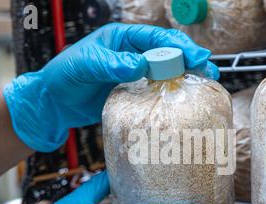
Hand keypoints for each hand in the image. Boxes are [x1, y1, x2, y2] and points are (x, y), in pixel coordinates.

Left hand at [4, 23, 218, 151]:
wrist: (55, 102)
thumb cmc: (64, 76)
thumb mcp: (85, 65)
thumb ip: (111, 64)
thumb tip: (139, 65)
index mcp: (122, 39)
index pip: (156, 38)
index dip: (178, 46)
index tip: (197, 56)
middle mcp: (132, 54)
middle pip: (167, 54)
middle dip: (190, 60)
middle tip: (210, 70)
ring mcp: (134, 74)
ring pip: (166, 72)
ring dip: (185, 77)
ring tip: (205, 84)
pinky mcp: (134, 92)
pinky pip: (156, 91)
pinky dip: (171, 94)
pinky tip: (183, 100)